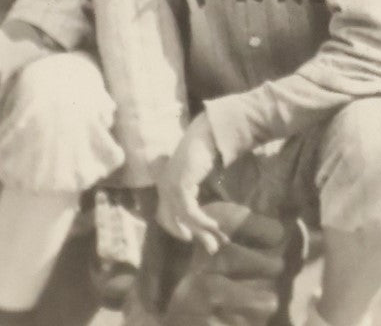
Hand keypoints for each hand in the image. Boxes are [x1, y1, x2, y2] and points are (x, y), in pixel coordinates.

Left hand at [157, 113, 225, 253]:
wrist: (207, 134)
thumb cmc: (205, 152)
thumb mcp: (196, 177)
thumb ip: (195, 192)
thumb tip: (202, 212)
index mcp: (166, 184)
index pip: (165, 215)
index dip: (176, 229)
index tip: (191, 238)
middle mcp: (164, 187)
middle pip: (171, 219)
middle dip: (191, 234)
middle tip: (210, 247)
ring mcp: (170, 187)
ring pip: (182, 217)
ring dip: (201, 230)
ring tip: (216, 239)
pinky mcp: (180, 186)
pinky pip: (189, 211)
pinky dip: (201, 221)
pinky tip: (214, 225)